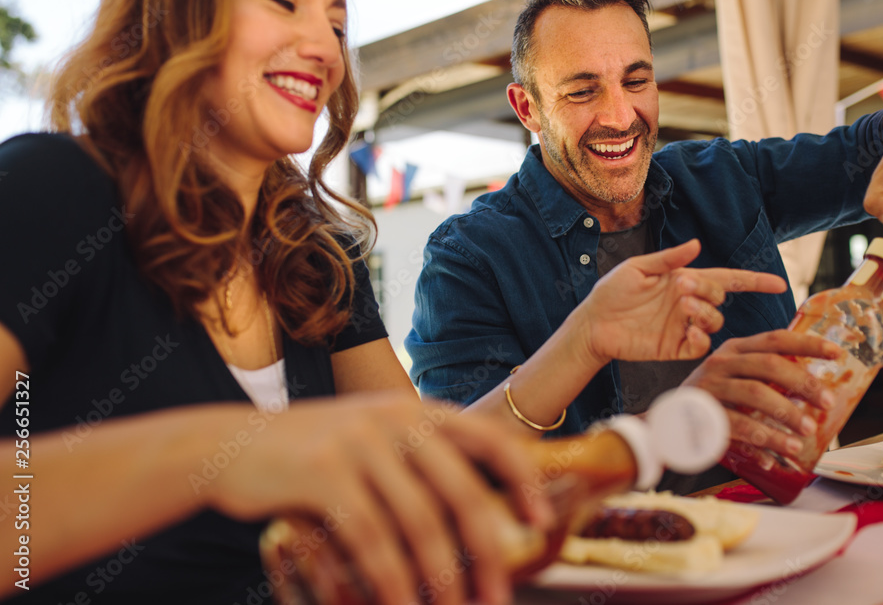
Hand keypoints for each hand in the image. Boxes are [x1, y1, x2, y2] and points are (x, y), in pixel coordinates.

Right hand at [206, 394, 553, 604]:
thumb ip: (417, 462)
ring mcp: (359, 443)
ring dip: (441, 580)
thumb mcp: (370, 440)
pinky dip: (390, 582)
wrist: (230, 447)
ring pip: (420, 524)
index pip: (489, 436)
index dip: (522, 478)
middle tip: (496, 600)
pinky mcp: (323, 473)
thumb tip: (474, 515)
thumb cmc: (312, 456)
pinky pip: (372, 539)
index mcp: (414, 411)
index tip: (540, 520)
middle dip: (486, 554)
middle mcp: (394, 419)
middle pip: (462, 492)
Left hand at [578, 239, 787, 362]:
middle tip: (682, 286)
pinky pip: (700, 346)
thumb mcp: (638, 268)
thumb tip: (697, 245)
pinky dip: (700, 338)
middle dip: (708, 290)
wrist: (592, 324)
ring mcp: (683, 327)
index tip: (779, 283)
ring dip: (705, 312)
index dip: (753, 282)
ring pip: (715, 322)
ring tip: (682, 304)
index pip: (727, 280)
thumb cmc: (611, 293)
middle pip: (720, 298)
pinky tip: (688, 331)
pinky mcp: (675, 349)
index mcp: (683, 281)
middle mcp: (688, 304)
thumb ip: (668, 259)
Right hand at [680, 330, 840, 459]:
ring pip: (755, 395)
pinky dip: (762, 441)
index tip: (836, 353)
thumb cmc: (712, 399)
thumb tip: (816, 389)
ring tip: (807, 433)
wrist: (666, 421)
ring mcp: (711, 387)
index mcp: (735, 349)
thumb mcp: (734, 376)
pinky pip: (738, 427)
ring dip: (786, 414)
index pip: (775, 339)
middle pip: (769, 365)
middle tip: (826, 402)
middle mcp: (721, 363)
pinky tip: (776, 457)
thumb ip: (765, 376)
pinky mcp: (703, 414)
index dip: (807, 344)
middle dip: (802, 383)